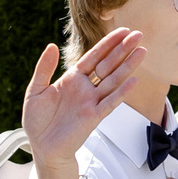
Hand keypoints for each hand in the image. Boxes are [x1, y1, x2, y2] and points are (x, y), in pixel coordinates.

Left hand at [22, 30, 143, 172]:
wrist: (41, 147)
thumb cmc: (37, 120)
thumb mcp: (35, 90)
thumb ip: (44, 68)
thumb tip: (51, 45)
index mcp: (72, 79)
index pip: (94, 57)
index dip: (108, 44)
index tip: (122, 31)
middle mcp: (85, 88)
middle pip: (108, 65)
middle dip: (122, 50)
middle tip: (138, 35)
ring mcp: (91, 102)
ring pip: (113, 80)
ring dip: (127, 66)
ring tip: (142, 52)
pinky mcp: (93, 117)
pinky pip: (110, 102)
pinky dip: (121, 92)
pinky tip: (133, 81)